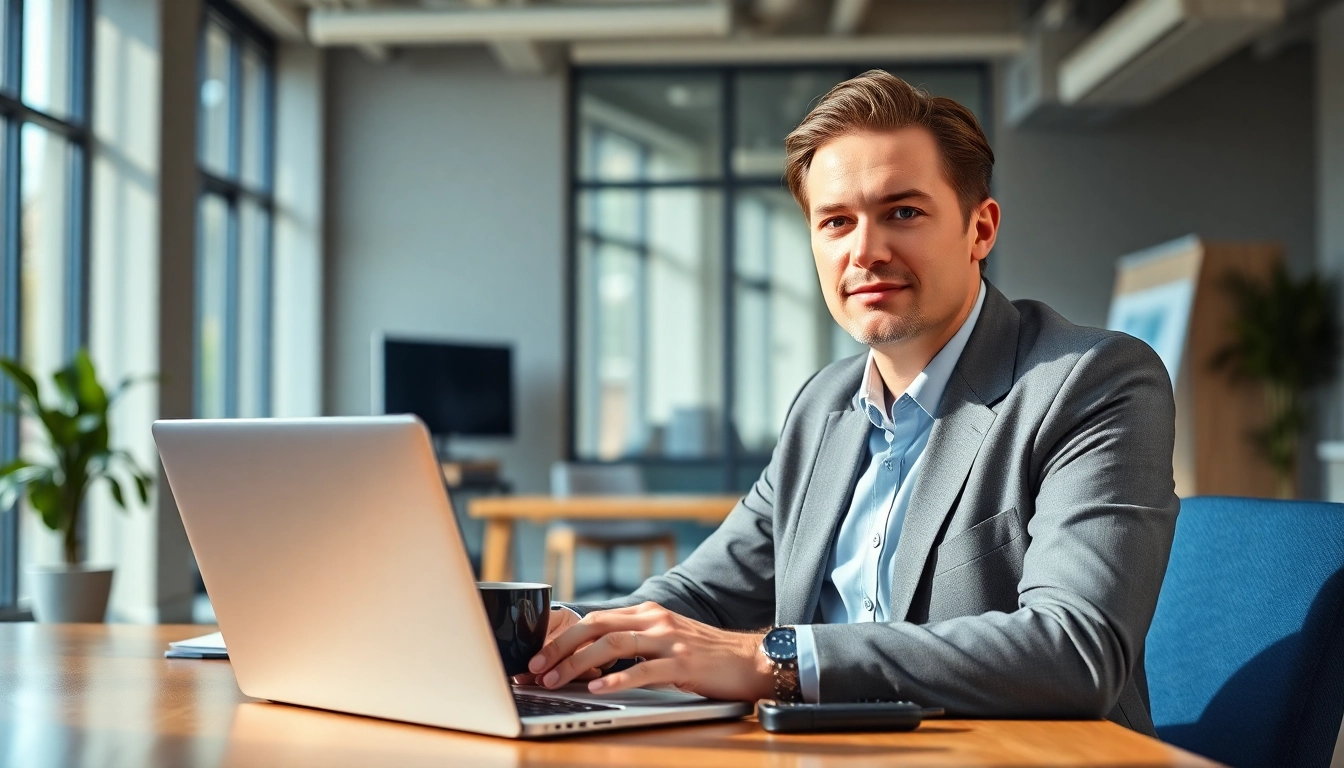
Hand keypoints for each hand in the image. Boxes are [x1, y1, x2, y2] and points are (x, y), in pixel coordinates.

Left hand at [526, 602, 774, 701]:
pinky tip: (596, 688)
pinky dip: (615, 678)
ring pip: (612, 645)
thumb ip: (635, 644)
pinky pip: (643, 669)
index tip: (537, 656)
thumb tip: (590, 661)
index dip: (562, 637)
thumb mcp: (666, 641)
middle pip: (596, 626)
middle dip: (559, 648)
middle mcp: (655, 620)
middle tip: (534, 668)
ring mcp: (669, 639)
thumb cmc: (706, 656)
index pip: (594, 619)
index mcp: (648, 613)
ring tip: (555, 680)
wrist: (751, 659)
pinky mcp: (683, 663)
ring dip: (577, 664)